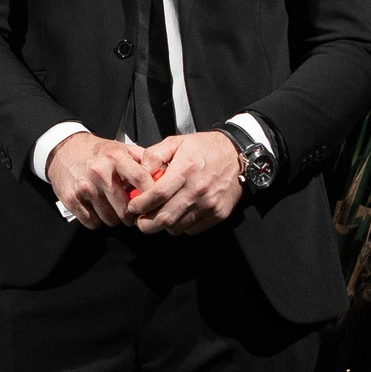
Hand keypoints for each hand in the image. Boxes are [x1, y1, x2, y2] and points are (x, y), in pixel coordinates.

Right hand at [47, 131, 148, 228]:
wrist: (63, 151)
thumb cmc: (97, 153)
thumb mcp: (122, 148)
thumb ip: (144, 160)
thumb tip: (166, 175)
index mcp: (115, 157)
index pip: (142, 181)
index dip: (152, 196)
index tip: (155, 203)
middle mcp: (99, 172)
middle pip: (126, 209)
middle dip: (132, 214)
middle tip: (132, 211)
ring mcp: (84, 187)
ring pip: (110, 220)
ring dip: (114, 218)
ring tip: (112, 206)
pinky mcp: (72, 200)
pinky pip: (93, 223)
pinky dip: (97, 219)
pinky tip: (97, 207)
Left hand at [128, 130, 243, 235]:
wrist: (238, 155)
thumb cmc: (205, 148)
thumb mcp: (177, 142)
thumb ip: (154, 155)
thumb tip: (139, 171)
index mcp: (185, 170)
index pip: (157, 195)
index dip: (140, 205)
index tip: (132, 207)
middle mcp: (198, 190)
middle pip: (165, 218)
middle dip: (146, 224)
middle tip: (139, 221)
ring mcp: (209, 205)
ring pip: (177, 227)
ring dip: (163, 225)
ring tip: (159, 215)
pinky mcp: (218, 215)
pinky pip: (192, 229)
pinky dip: (181, 226)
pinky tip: (180, 213)